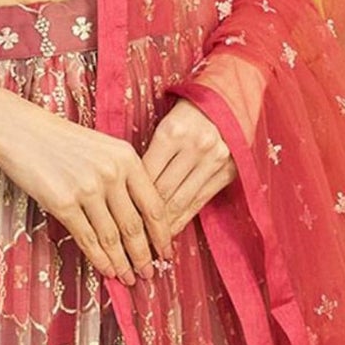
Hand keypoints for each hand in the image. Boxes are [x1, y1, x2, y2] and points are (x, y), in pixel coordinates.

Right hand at [0, 101, 171, 285]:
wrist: (19, 130)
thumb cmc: (60, 139)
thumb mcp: (102, 148)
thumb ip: (123, 175)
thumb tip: (138, 216)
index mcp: (126, 158)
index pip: (153, 204)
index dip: (162, 233)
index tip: (166, 251)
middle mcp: (112, 173)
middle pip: (135, 225)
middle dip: (144, 255)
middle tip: (149, 274)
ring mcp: (87, 189)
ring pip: (112, 236)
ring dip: (122, 262)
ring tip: (129, 277)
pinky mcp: (63, 203)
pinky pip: (87, 239)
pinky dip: (99, 259)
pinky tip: (107, 270)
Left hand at [140, 98, 237, 237]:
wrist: (227, 102)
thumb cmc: (187, 115)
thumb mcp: (165, 126)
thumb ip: (151, 155)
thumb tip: (127, 192)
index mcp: (173, 132)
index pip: (146, 174)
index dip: (130, 199)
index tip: (116, 218)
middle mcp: (195, 146)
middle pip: (163, 191)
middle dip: (144, 218)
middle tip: (128, 239)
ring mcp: (214, 161)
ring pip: (182, 201)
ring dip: (163, 225)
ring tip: (147, 243)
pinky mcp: (227, 172)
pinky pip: (200, 201)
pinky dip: (184, 219)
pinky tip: (170, 232)